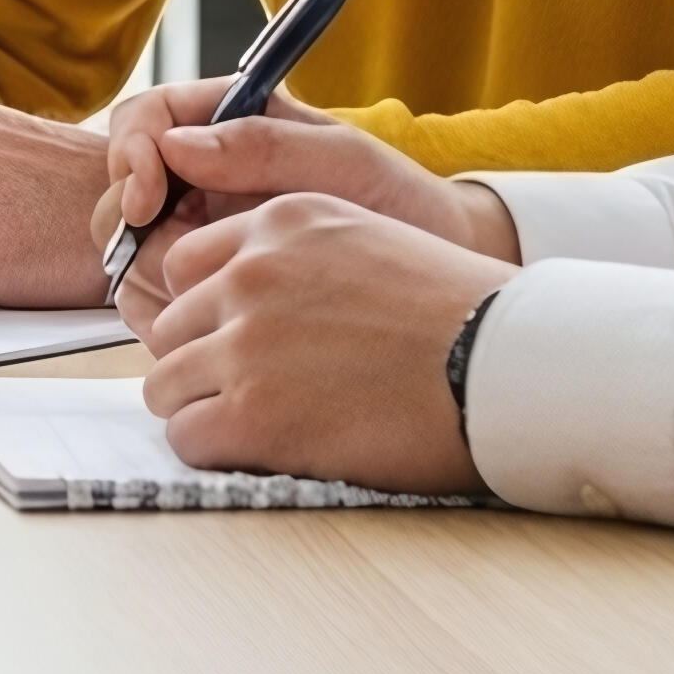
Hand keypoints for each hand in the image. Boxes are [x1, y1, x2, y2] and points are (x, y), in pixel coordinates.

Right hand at [84, 81, 498, 305]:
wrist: (434, 267)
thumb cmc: (399, 203)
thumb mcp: (342, 163)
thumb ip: (263, 146)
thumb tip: (176, 145)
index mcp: (231, 125)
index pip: (145, 121)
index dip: (132, 154)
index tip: (150, 194)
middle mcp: (205, 176)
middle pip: (123, 189)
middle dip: (134, 224)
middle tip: (171, 259)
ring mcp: (201, 231)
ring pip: (131, 249)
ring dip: (152, 276)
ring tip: (207, 299)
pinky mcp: (207, 284)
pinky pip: (156, 297)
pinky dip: (168, 315)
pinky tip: (212, 328)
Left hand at [128, 190, 513, 494]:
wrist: (507, 368)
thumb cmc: (463, 316)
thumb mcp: (371, 242)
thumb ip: (299, 259)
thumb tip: (254, 304)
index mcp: (280, 222)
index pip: (187, 267)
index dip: (211, 313)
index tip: (243, 341)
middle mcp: (249, 273)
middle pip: (170, 327)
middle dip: (203, 362)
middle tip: (258, 391)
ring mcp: (243, 344)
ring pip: (165, 384)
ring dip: (204, 408)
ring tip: (266, 424)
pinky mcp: (250, 415)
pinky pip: (187, 437)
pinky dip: (217, 451)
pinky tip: (268, 451)